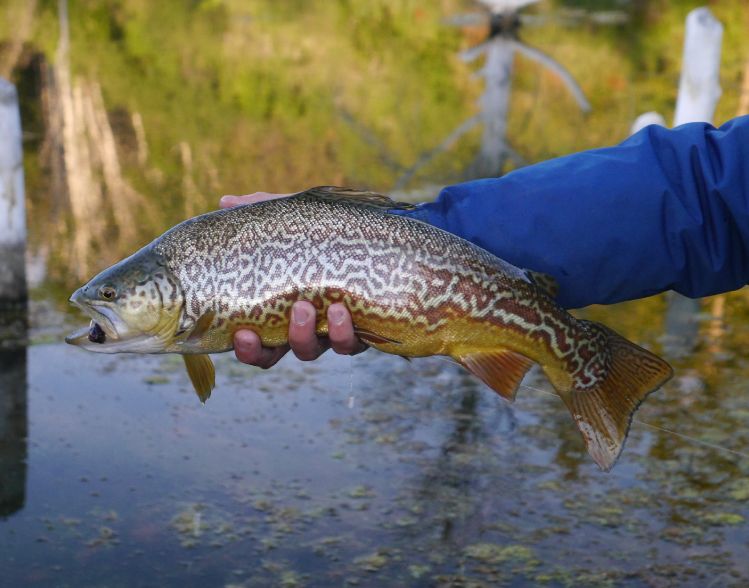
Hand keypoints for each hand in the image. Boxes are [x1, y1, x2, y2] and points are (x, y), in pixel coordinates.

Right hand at [219, 192, 367, 367]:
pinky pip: (352, 345)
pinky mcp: (366, 332)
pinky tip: (341, 309)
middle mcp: (304, 325)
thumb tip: (225, 202)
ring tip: (309, 307)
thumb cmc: (332, 230)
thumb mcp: (298, 219)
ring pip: (314, 351)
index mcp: (280, 307)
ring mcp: (333, 330)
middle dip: (268, 350)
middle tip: (270, 320)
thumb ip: (264, 211)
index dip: (247, 347)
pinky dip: (344, 332)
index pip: (257, 340)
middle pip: (277, 355)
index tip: (240, 333)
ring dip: (306, 335)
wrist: (387, 234)